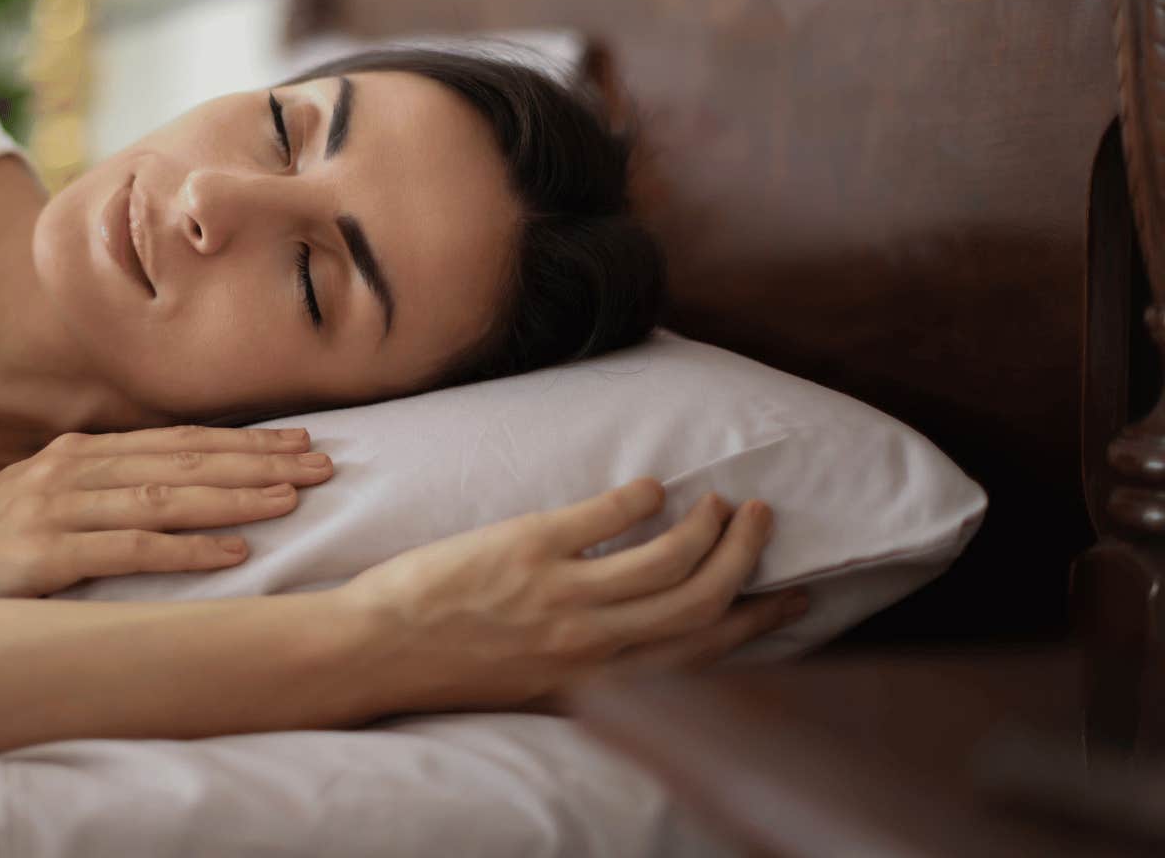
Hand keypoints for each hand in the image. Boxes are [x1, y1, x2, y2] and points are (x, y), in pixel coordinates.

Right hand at [0, 425, 334, 597]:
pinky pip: (133, 548)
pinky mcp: (47, 554)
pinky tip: (236, 551)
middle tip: (323, 462)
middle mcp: (74, 470)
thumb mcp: (43, 501)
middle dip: (259, 460)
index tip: (298, 440)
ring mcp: (59, 509)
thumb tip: (172, 493)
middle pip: (185, 460)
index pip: (177, 441)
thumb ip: (101, 492)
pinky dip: (189, 549)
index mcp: (78, 454)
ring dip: (237, 496)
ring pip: (168, 496)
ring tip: (295, 497)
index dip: (242, 440)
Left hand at [337, 477, 805, 713]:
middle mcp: (592, 642)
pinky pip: (608, 516)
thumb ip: (589, 661)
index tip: (793, 599)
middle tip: (760, 520)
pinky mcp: (528, 549)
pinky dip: (641, 499)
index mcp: (598, 678)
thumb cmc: (447, 665)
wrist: (375, 651)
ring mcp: (563, 595)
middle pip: (702, 598)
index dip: (757, 623)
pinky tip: (650, 487)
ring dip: (706, 524)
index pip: (700, 650)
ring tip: (715, 499)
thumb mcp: (535, 682)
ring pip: (669, 556)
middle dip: (744, 558)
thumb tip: (633, 635)